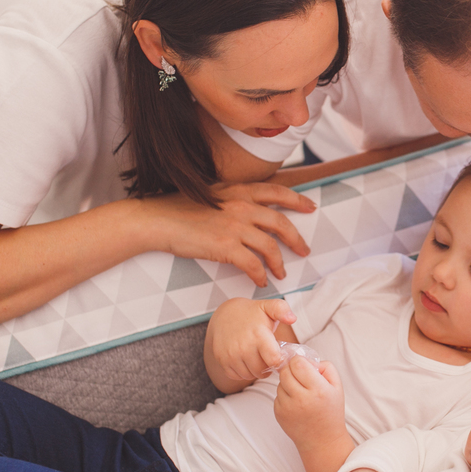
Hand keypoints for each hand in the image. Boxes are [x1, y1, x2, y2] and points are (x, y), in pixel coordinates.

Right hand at [141, 183, 315, 286]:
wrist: (159, 219)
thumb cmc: (180, 207)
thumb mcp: (214, 193)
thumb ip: (234, 198)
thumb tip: (250, 208)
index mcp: (240, 190)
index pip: (278, 192)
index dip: (298, 200)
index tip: (311, 206)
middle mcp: (242, 205)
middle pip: (281, 222)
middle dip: (296, 238)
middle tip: (305, 250)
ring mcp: (235, 226)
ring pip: (270, 246)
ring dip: (279, 262)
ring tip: (281, 272)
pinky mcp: (226, 246)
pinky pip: (253, 264)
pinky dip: (260, 275)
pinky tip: (260, 281)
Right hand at [207, 298, 296, 387]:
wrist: (224, 314)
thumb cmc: (252, 313)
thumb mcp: (268, 307)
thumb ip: (282, 310)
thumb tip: (292, 318)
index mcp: (259, 335)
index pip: (274, 360)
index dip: (280, 361)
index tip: (279, 356)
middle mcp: (243, 347)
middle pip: (262, 371)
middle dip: (267, 367)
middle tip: (268, 358)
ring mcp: (231, 355)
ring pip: (249, 375)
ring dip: (255, 371)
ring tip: (257, 359)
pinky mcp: (221, 360)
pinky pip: (236, 376)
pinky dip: (242, 372)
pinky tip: (246, 361)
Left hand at [274, 356, 345, 451]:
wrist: (322, 440)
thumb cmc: (331, 410)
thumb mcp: (337, 386)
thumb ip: (325, 366)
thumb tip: (307, 359)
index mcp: (318, 390)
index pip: (297, 363)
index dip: (300, 361)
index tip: (305, 366)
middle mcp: (301, 399)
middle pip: (285, 371)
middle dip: (292, 370)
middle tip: (301, 377)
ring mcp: (288, 407)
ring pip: (280, 383)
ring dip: (288, 383)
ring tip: (301, 393)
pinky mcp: (279, 414)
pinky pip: (277, 395)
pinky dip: (285, 395)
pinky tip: (296, 404)